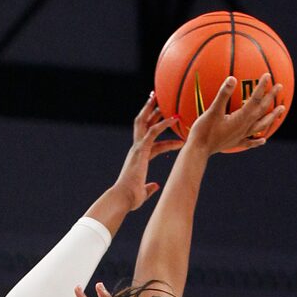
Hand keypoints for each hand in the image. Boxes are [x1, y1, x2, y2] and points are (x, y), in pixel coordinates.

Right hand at [113, 95, 184, 210]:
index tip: (172, 130)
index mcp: (138, 158)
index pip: (152, 142)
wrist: (123, 198)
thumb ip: (149, 187)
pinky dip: (163, 124)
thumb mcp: (142, 192)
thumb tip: (156, 186)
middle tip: (154, 97)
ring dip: (153, 110)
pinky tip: (174, 119)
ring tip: (162, 98)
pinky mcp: (141, 150)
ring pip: (145, 123)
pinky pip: (153, 132)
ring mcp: (137, 148)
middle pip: (141, 124)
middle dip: (148, 110)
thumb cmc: (130, 198)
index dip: (164, 136)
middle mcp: (136, 150)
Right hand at [186, 73, 285, 155]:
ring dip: (271, 117)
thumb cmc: (204, 131)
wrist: (198, 151)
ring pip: (261, 125)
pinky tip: (263, 140)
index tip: (268, 75)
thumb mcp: (212, 111)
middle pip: (262, 110)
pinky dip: (257, 140)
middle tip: (280, 87)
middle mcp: (245, 127)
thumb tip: (232, 78)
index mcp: (241, 118)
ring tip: (280, 110)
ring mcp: (241, 136)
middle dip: (271, 98)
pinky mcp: (235, 143)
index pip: (255, 99)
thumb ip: (223, 94)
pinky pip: (250, 142)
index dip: (262, 87)